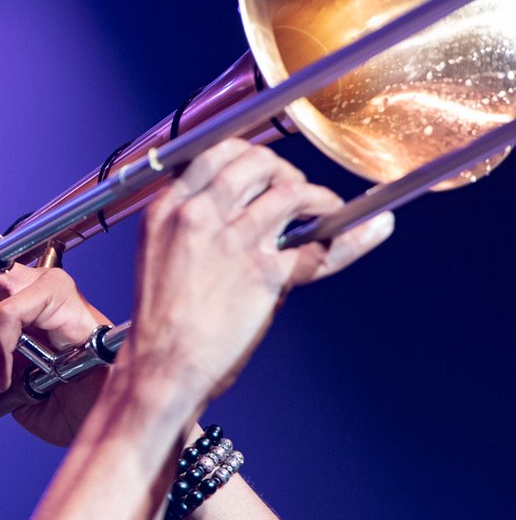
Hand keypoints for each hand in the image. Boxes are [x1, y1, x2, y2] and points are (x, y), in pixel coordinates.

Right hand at [129, 139, 393, 403]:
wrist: (160, 366)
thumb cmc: (160, 320)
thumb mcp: (158, 254)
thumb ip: (191, 223)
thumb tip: (237, 204)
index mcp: (166, 209)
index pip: (217, 153)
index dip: (250, 155)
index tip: (265, 166)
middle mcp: (198, 216)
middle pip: (257, 163)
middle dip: (285, 170)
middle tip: (294, 189)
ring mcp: (233, 241)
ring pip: (290, 191)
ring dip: (317, 197)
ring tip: (325, 211)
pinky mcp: (263, 271)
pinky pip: (317, 245)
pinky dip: (349, 238)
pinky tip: (362, 231)